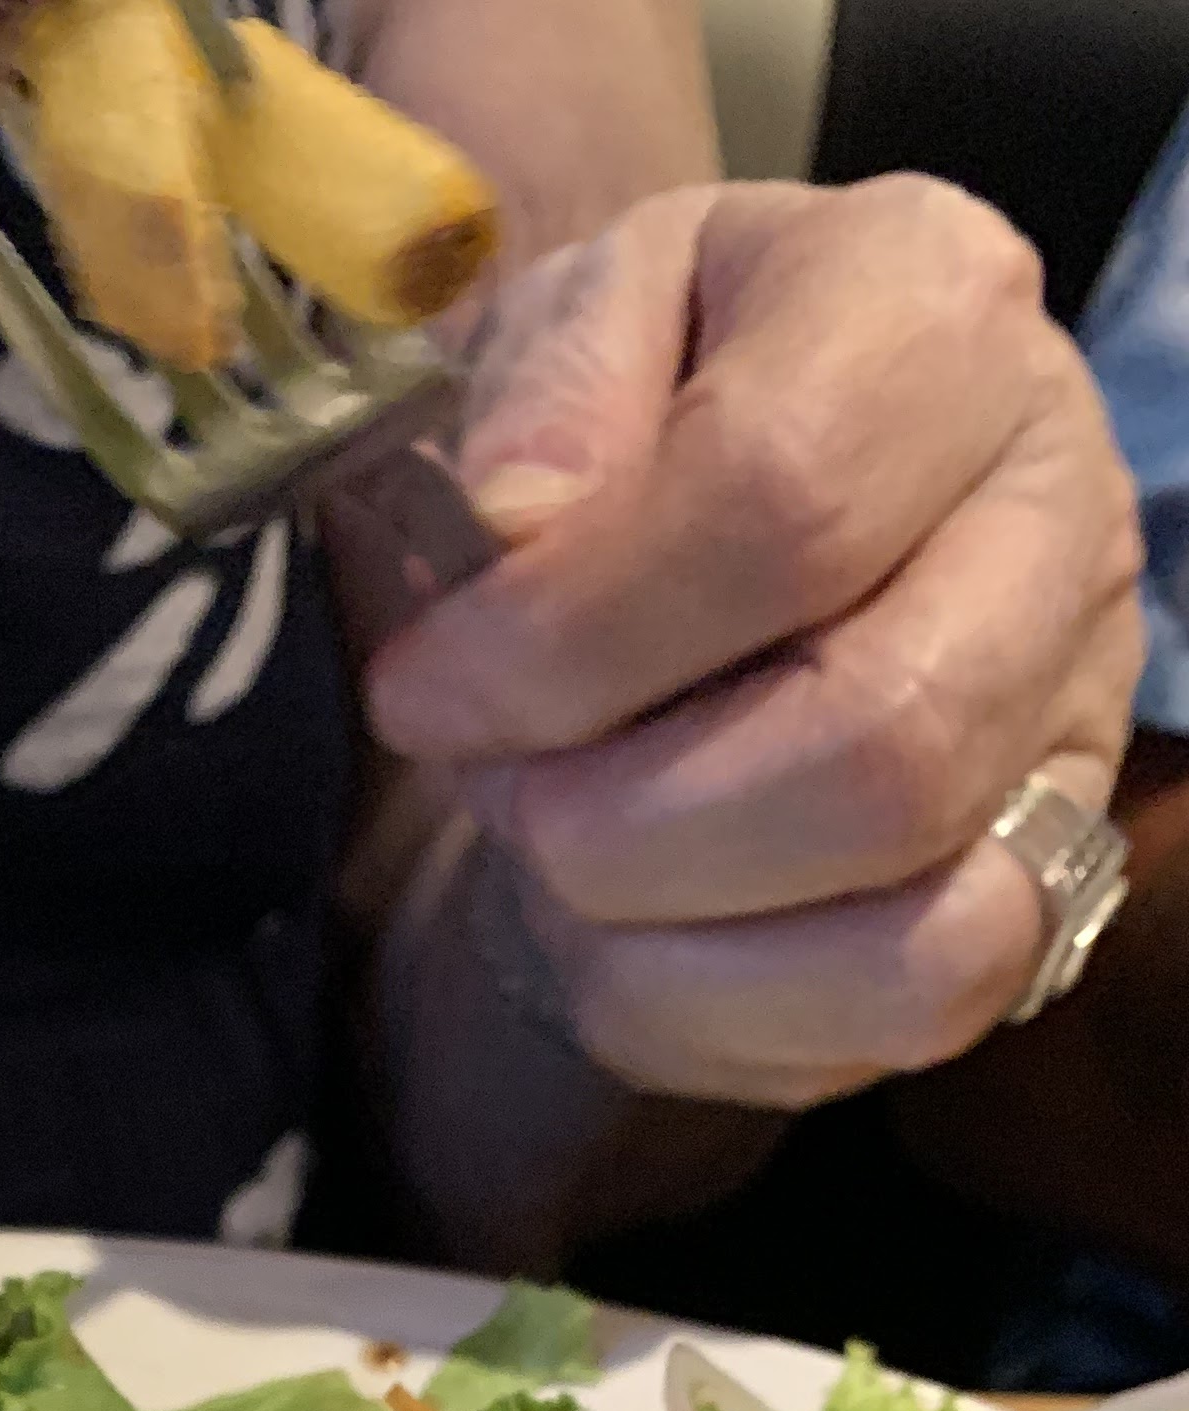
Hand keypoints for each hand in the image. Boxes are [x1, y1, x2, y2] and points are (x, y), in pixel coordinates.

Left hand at [365, 177, 1148, 1110]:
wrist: (714, 520)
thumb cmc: (638, 414)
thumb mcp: (565, 324)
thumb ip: (541, 384)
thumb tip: (521, 516)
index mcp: (934, 314)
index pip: (780, 499)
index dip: (564, 639)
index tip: (427, 690)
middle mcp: (1055, 512)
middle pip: (878, 746)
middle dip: (618, 821)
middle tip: (504, 792)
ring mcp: (1068, 715)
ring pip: (915, 925)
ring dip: (671, 930)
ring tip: (565, 857)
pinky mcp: (1038, 880)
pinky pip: (908, 1013)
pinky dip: (719, 1012)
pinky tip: (633, 934)